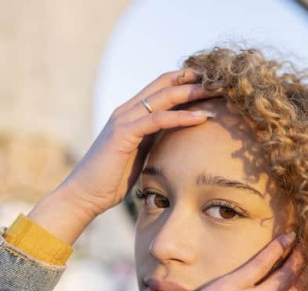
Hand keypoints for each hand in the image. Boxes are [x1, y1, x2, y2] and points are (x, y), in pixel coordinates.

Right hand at [28, 70, 217, 243]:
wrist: (85, 195)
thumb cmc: (111, 181)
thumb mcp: (139, 157)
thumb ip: (153, 143)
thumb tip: (175, 145)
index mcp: (131, 114)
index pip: (162, 88)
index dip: (186, 81)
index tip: (213, 83)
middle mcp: (127, 111)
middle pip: (165, 84)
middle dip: (194, 79)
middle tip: (222, 79)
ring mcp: (124, 120)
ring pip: (163, 97)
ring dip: (192, 93)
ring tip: (218, 92)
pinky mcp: (123, 134)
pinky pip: (157, 119)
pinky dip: (181, 117)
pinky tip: (201, 118)